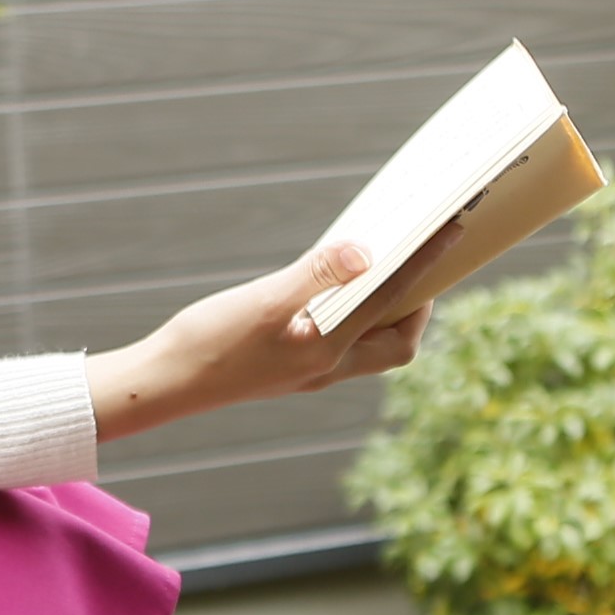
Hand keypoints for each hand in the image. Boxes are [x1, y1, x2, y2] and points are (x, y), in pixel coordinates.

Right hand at [86, 223, 463, 444]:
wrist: (162, 385)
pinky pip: (340, 340)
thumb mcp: (263, 301)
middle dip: (418, 302)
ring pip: (369, 343)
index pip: (393, 300)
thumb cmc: (208, 344)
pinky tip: (334, 288)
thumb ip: (316, 274)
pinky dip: (352, 314)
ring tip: (386, 266)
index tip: (452, 229)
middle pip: (397, 341)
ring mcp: (310, 371)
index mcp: (328, 351)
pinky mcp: (290, 368)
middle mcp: (328, 367)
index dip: (425, 263)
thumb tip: (367, 251)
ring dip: (386, 308)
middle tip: (423, 260)